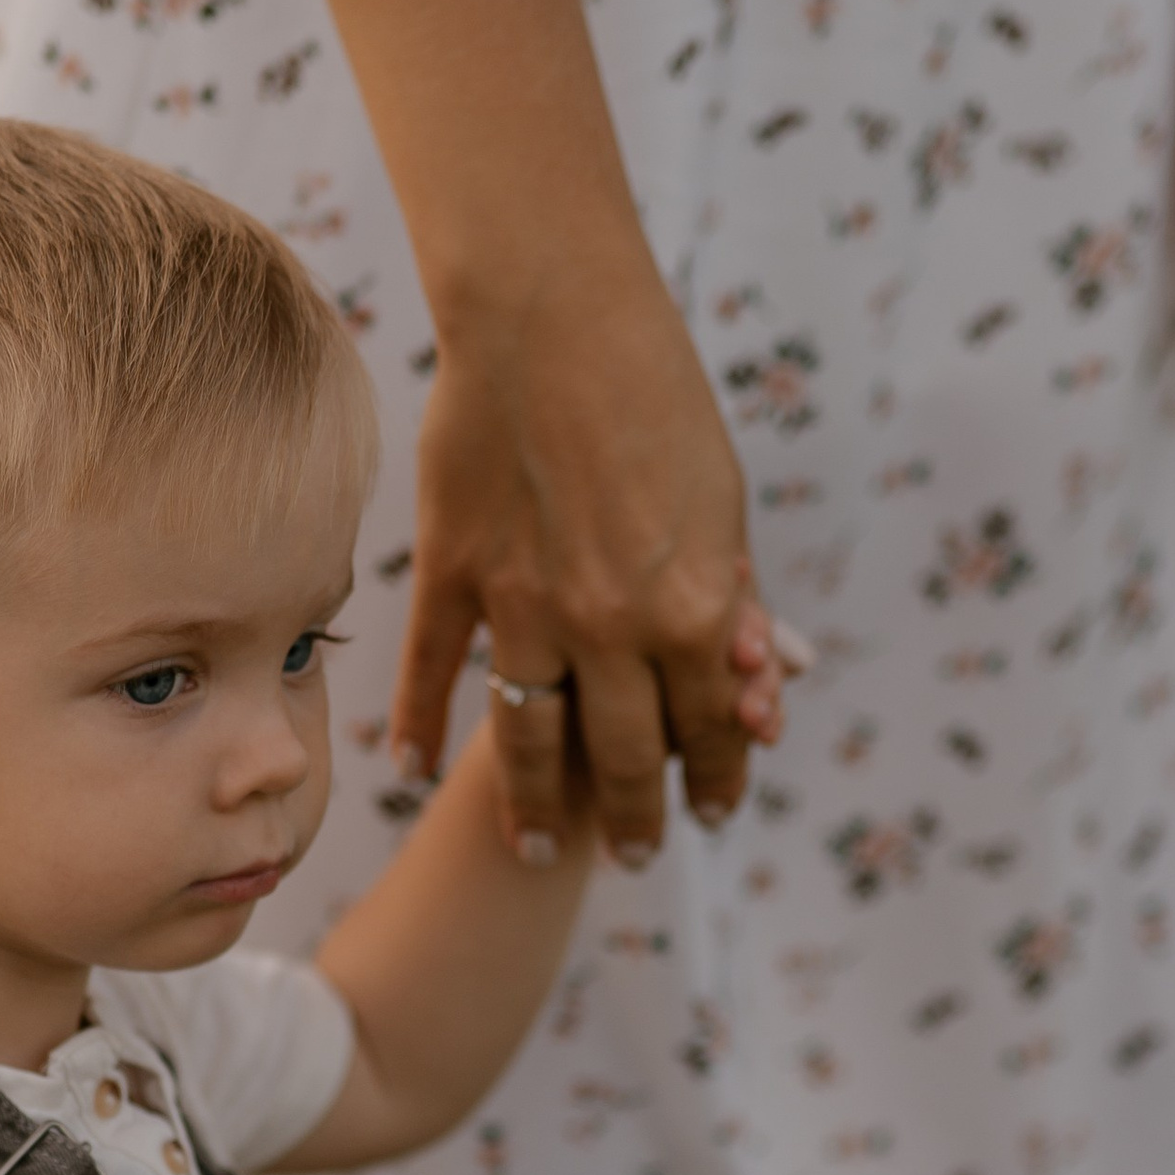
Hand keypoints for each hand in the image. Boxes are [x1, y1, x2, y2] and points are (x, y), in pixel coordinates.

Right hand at [392, 255, 761, 867]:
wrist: (554, 316)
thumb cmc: (656, 397)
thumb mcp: (723, 502)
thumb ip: (735, 598)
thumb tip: (760, 685)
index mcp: (695, 609)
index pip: (714, 728)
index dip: (720, 777)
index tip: (716, 809)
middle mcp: (611, 629)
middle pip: (625, 758)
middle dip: (635, 820)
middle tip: (638, 858)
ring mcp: (523, 608)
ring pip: (529, 740)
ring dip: (538, 809)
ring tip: (538, 852)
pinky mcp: (454, 573)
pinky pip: (431, 672)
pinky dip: (418, 728)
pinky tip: (413, 772)